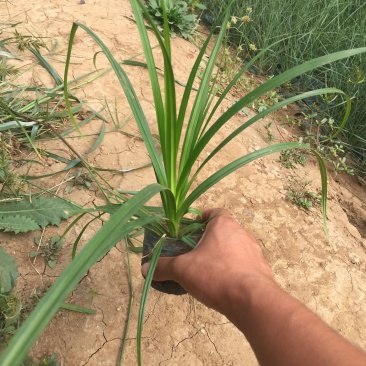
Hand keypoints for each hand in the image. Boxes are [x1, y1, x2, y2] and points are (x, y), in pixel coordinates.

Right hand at [141, 208, 273, 315]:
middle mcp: (242, 232)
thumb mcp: (184, 269)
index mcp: (224, 224)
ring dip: (222, 254)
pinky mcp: (261, 267)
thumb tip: (144, 268)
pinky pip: (244, 262)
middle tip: (195, 253)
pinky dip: (234, 268)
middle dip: (209, 240)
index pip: (214, 211)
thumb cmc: (215, 274)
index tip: (191, 230)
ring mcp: (254, 250)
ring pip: (234, 246)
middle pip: (223, 230)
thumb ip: (164, 267)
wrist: (251, 300)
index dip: (202, 218)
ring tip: (208, 270)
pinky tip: (224, 283)